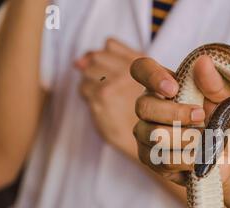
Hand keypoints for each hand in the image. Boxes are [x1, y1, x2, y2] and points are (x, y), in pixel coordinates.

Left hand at [76, 38, 144, 158]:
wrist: (151, 140)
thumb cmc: (147, 111)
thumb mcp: (144, 79)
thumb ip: (117, 61)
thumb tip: (78, 61)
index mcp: (143, 62)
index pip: (110, 45)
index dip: (105, 57)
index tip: (108, 69)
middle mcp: (129, 69)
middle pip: (95, 57)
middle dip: (96, 70)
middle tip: (110, 89)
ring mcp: (115, 83)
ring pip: (86, 71)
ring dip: (92, 84)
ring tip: (109, 98)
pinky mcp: (102, 97)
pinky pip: (84, 88)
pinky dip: (89, 97)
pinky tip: (104, 107)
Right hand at [130, 55, 229, 184]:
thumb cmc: (226, 119)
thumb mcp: (227, 99)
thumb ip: (214, 83)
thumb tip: (203, 62)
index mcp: (165, 84)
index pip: (141, 69)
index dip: (151, 76)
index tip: (173, 89)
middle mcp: (150, 107)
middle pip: (143, 107)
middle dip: (175, 114)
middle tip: (202, 117)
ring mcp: (146, 133)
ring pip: (153, 135)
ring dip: (185, 139)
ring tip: (205, 140)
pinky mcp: (150, 158)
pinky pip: (161, 159)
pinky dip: (186, 159)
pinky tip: (199, 156)